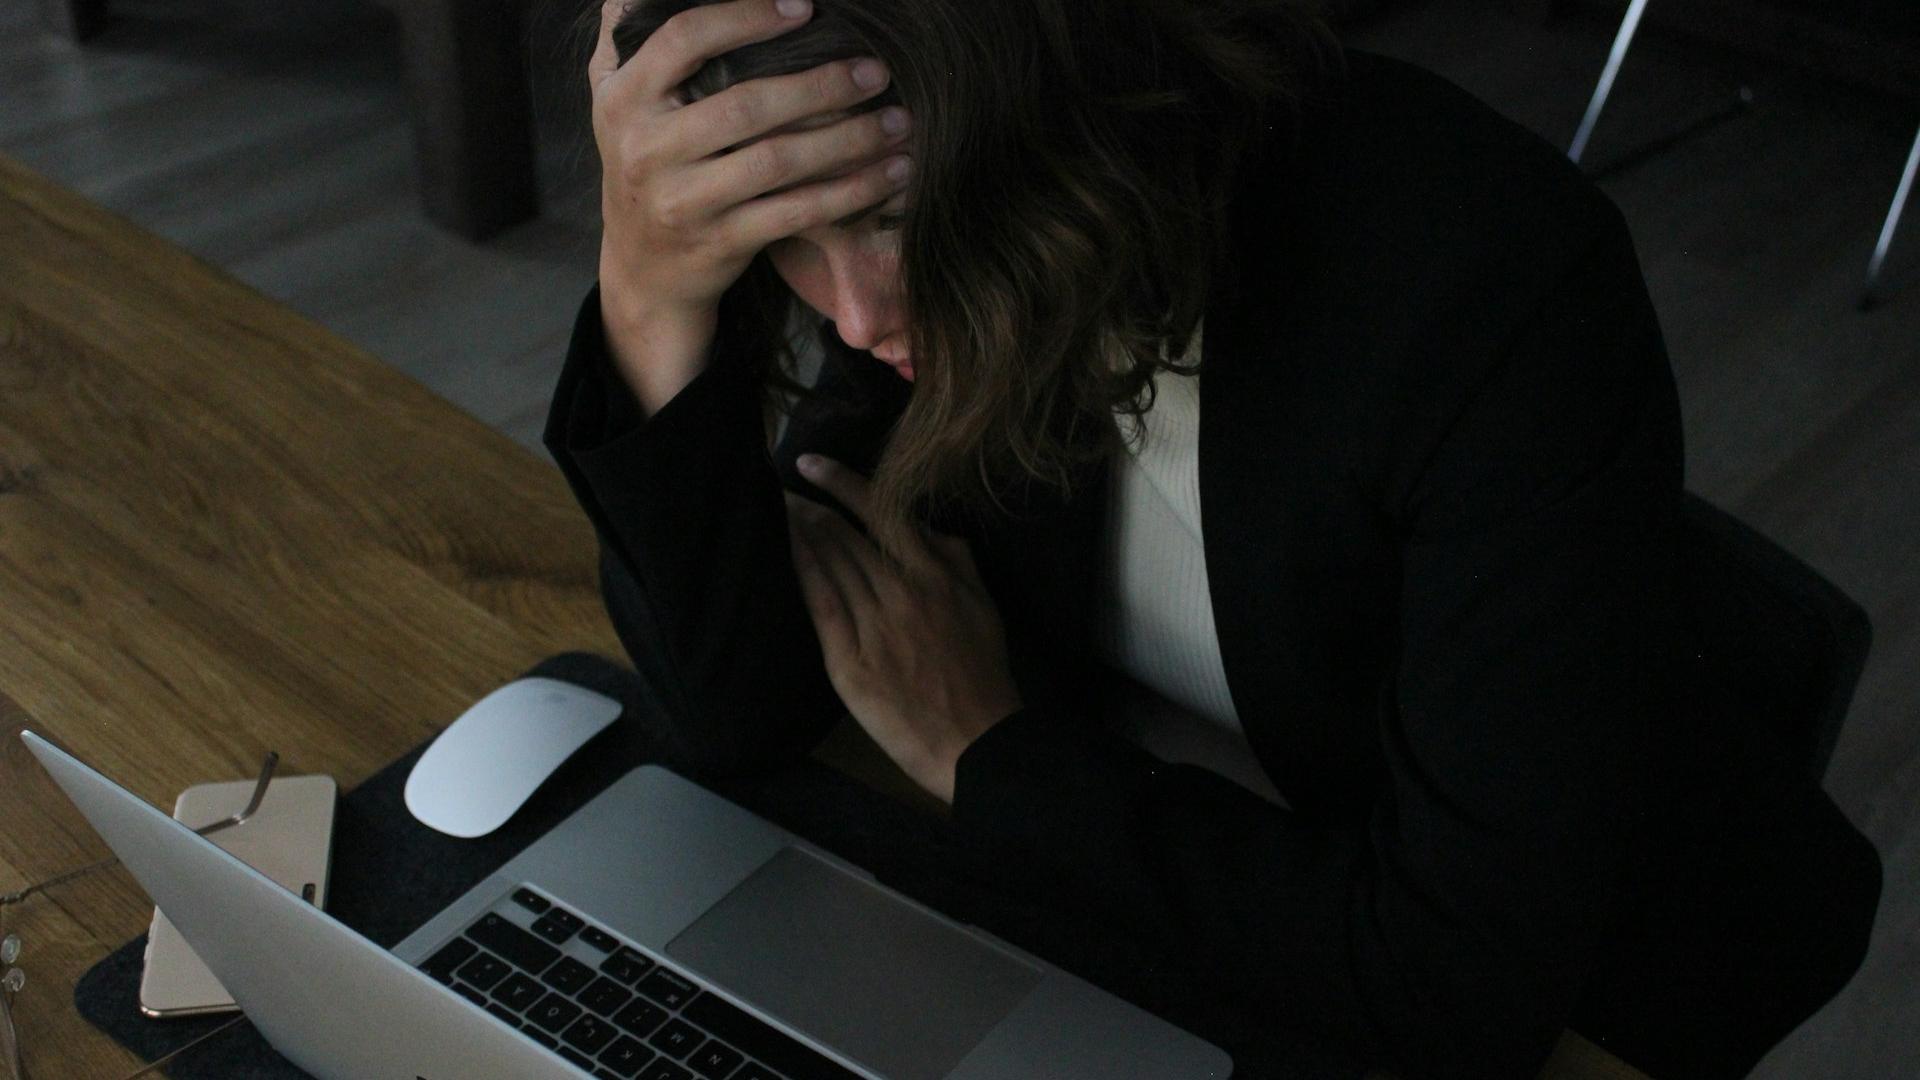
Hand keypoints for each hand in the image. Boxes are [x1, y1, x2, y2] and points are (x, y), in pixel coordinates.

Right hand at [588, 0, 912, 325]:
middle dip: (821, 85)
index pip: (684, 40)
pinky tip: (891, 172)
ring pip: (778, 162)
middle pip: (745, 105)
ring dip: (849, 139)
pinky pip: (796, 212)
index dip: (746, 17)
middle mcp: (647, 149)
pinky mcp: (721, 242)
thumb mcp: (618, 102)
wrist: (642, 270)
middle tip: (876, 71)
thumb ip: (631, 39)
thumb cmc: (646, 164)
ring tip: (898, 121)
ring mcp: (684, 202)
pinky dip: (850, 192)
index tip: (806, 8)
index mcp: (624, 99)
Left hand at [785, 455, 1021, 803]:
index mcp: (936, 576)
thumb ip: (959, 562)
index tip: (811, 464)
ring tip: (776, 511)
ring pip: (830, 563)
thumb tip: (932, 529)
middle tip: (779, 487)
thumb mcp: (986, 608)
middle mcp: (902, 592)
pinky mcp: (850, 661)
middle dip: (809, 505)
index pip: (882, 513)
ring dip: (799, 531)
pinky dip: (801, 570)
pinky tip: (783, 551)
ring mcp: (874, 626)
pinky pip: (821, 605)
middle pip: (845, 534)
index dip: (842, 483)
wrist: (976, 742)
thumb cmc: (983, 676)